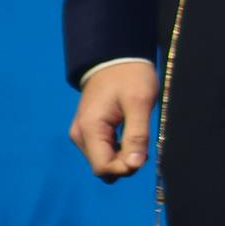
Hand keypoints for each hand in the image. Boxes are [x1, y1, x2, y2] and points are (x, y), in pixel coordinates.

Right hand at [69, 63, 158, 181]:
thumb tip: (133, 166)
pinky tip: (132, 137)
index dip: (125, 168)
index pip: (103, 167)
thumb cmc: (130, 76)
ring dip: (123, 157)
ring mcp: (82, 133)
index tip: (144, 156)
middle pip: (102, 167)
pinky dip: (119, 150)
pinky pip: (104, 151)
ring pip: (104, 161)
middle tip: (144, 144)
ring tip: (139, 136)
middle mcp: (80, 135)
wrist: (116, 57)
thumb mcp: (139, 103)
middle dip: (125, 163)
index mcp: (89, 129)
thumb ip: (137, 135)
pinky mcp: (89, 131)